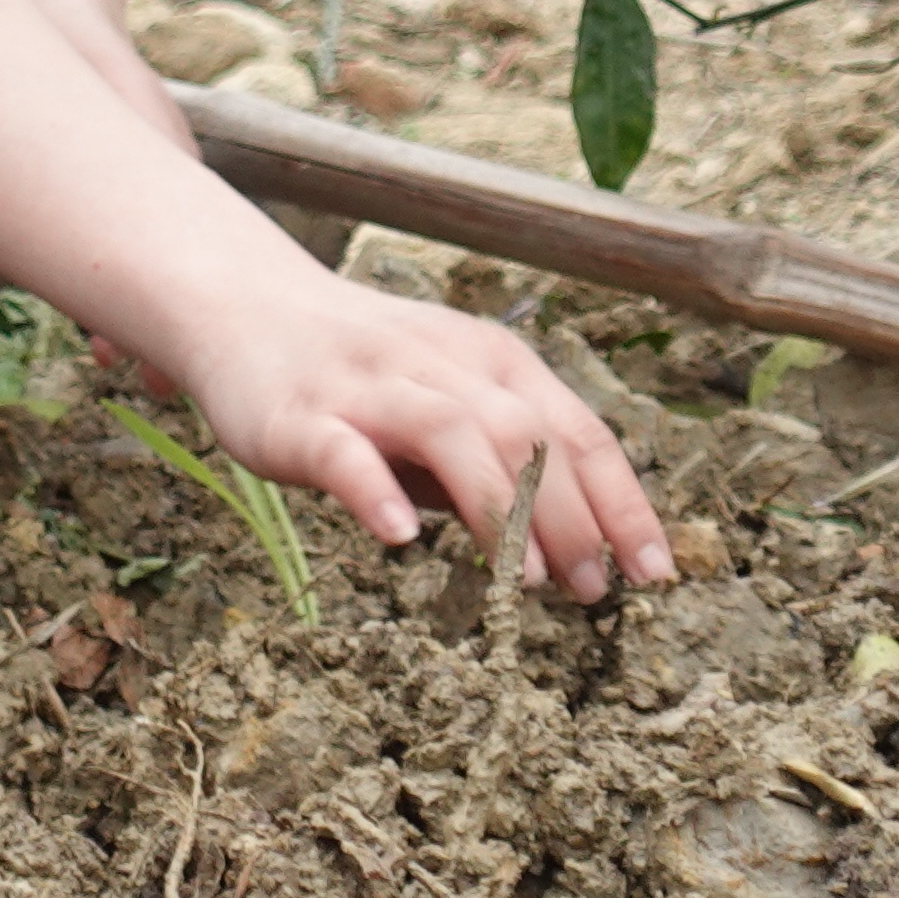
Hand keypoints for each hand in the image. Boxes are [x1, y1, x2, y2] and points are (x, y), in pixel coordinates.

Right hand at [154, 265, 674, 602]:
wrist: (243, 306)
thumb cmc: (367, 371)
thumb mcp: (452, 399)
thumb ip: (505, 459)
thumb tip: (578, 550)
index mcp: (489, 360)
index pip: (577, 429)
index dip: (622, 502)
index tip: (655, 572)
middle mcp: (438, 364)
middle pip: (523, 433)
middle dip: (571, 515)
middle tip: (592, 591)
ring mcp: (367, 386)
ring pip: (448, 433)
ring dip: (497, 507)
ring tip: (525, 581)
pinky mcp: (300, 414)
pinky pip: (343, 451)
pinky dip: (375, 490)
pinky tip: (400, 537)